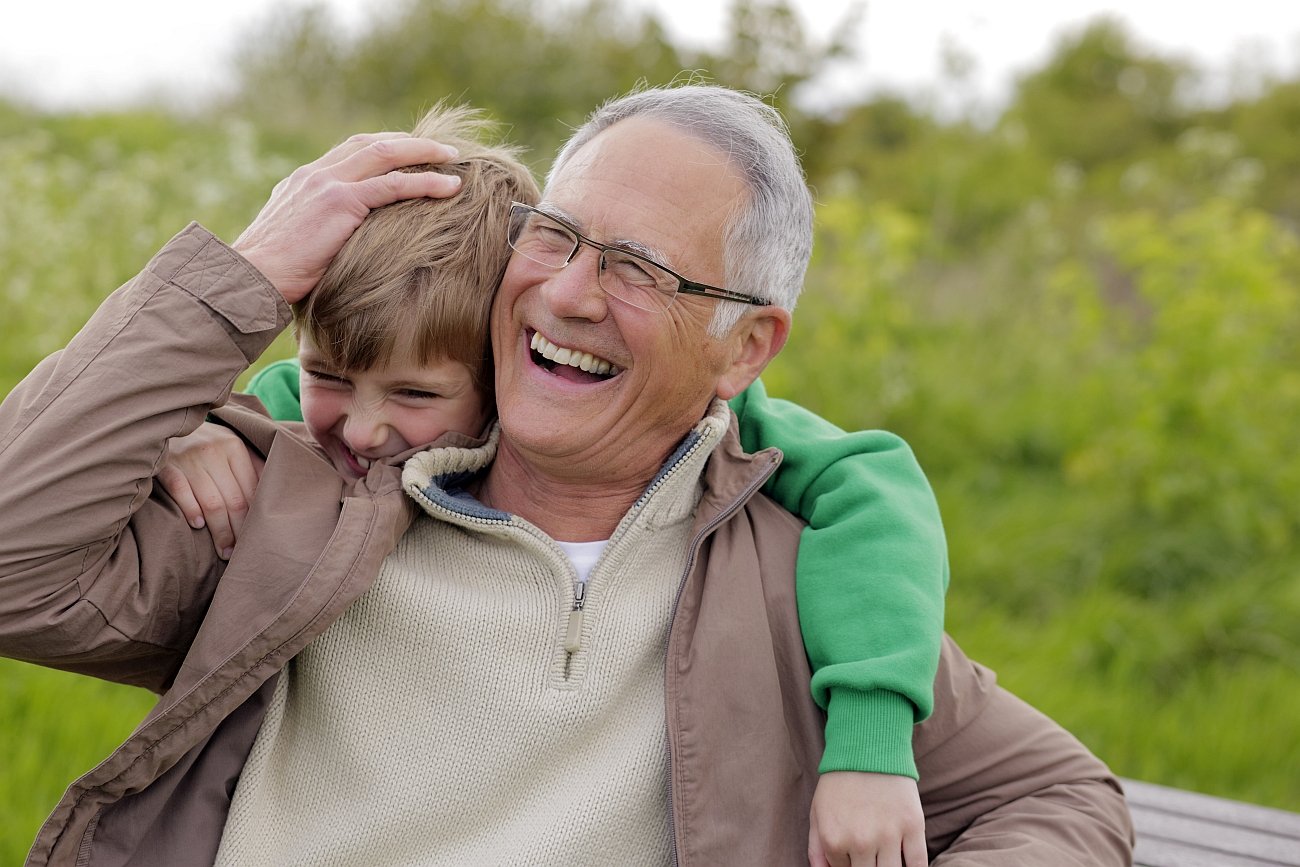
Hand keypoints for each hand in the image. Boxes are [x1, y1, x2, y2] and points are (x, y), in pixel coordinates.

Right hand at [157, 423, 264, 558]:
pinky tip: (199, 526)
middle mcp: (214, 451)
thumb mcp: (232, 445)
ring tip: (224, 551)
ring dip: (219, 530)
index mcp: (234, 447)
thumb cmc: (206, 442)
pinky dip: (191, 510)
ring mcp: (189, 458)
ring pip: (211, 502)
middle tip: (239, 553)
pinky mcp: (166, 465)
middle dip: (238, 531)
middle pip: (233, 500)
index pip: (251, 490)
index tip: (257, 539)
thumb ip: (253, 465)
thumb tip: (277, 491)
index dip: (255, 518)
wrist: (162, 422)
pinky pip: (181, 491)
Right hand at [233, 133, 461, 303]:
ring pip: (386, 155)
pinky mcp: (340, 202)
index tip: (410, 153)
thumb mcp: (293, 244)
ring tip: (454, 159)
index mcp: (303, 180)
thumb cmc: (270, 275)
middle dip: (409, 143)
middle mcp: (315, 174)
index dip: (384, 148)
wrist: (248, 278)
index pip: (350, 151)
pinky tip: (449, 186)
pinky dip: (425, 183)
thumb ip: (316, 233)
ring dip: (424, 153)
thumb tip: (337, 251)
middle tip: (440, 149)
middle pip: (371, 144)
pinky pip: (393, 185)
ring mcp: (327, 184)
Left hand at [808, 771, 926, 866]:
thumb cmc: (840, 782)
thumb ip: (816, 849)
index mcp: (834, 840)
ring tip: (883, 858)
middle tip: (869, 856)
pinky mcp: (913, 826)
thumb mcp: (817, 812)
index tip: (852, 854)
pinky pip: (918, 864)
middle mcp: (860, 842)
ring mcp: (888, 835)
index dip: (848, 864)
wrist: (867, 748)